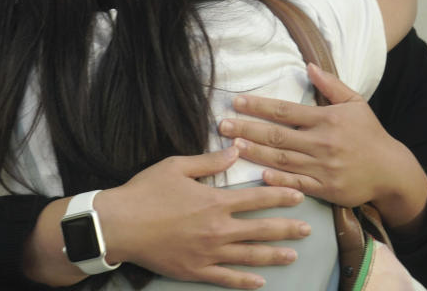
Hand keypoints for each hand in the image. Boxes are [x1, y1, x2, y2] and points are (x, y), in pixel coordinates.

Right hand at [96, 147, 310, 288]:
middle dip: (287, 228)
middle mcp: (217, 229)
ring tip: (293, 255)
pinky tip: (260, 282)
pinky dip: (245, 281)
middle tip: (308, 229)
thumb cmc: (146, 191)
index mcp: (215, 201)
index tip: (300, 194)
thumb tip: (236, 149)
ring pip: (250, 256)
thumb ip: (210, 160)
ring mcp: (208, 253)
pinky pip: (226, 278)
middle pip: (261, 229)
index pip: (257, 198)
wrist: (118, 225)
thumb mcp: (177, 166)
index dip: (281, 195)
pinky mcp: (195, 270)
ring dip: (274, 255)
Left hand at [219, 63, 426, 227]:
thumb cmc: (369, 134)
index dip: (259, 106)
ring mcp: (323, 168)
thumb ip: (331, 85)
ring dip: (256, 153)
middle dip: (247, 129)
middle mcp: (322, 143)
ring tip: (232, 146)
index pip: (286, 111)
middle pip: (278, 135)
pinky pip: (297, 184)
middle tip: (223, 125)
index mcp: (327, 119)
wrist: (392, 171)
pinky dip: (279, 180)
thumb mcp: (355, 103)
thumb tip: (308, 65)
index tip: (237, 102)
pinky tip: (260, 174)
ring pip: (282, 160)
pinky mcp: (326, 189)